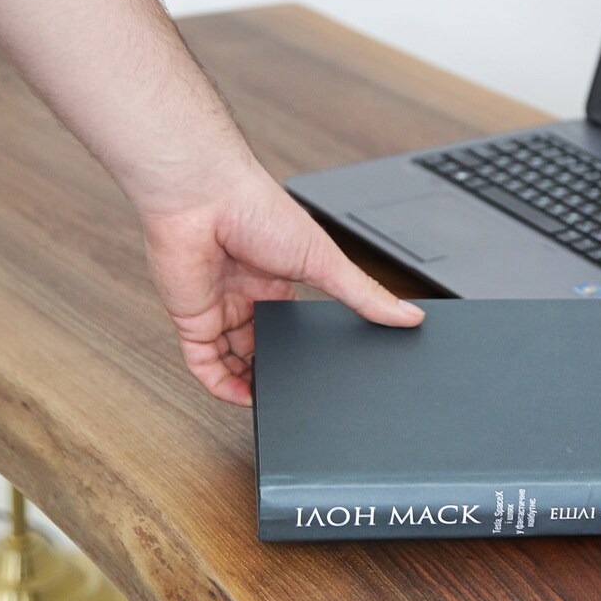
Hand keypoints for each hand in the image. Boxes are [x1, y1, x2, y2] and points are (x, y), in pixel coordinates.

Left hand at [139, 155, 423, 404]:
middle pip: (258, 344)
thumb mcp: (326, 260)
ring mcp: (218, 308)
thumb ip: (364, 295)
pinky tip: (241, 395)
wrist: (207, 201)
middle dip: (272, 368)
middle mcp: (246, 294)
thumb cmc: (259, 210)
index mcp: (279, 279)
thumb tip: (408, 314)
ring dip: (245, 380)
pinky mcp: (191, 319)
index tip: (316, 372)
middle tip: (289, 391)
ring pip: (229, 358)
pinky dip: (219, 384)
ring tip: (268, 399)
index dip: (299, 347)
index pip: (289, 322)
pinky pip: (202, 362)